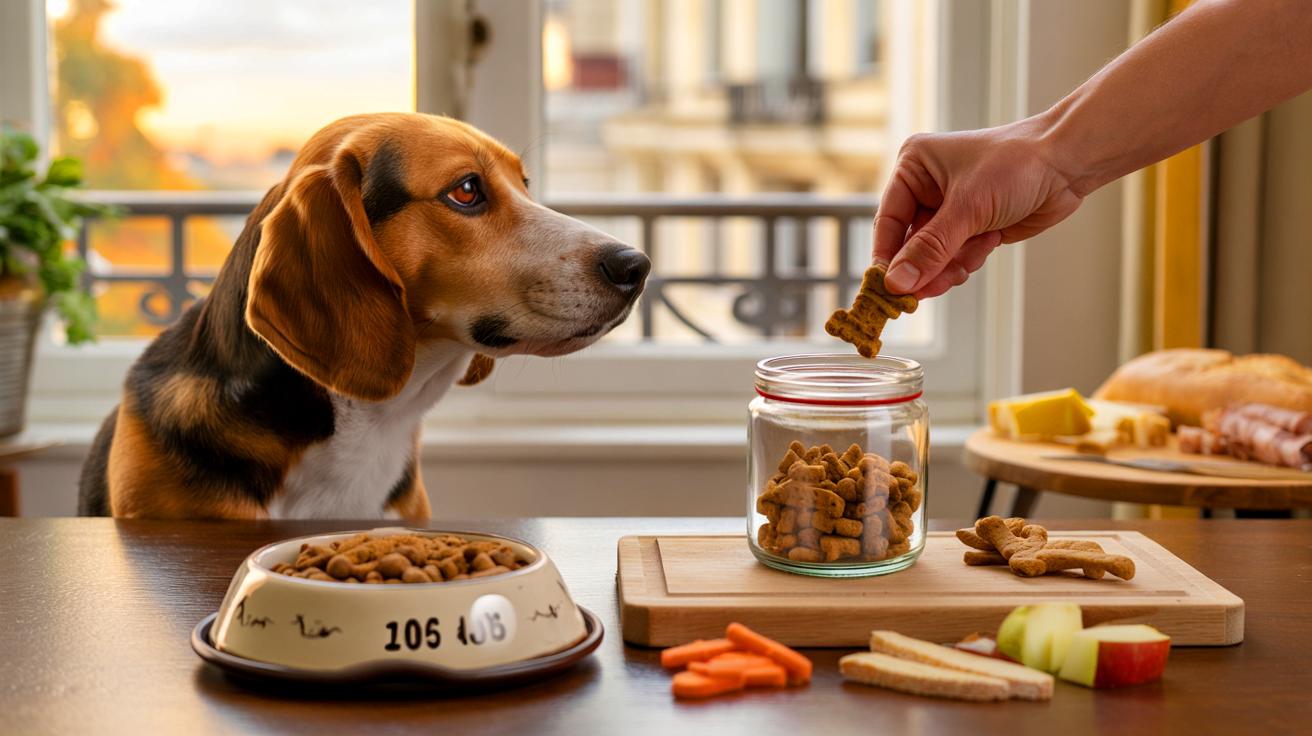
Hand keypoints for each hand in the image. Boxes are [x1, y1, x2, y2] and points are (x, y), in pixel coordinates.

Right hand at [873, 121, 1085, 297]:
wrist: (1068, 163)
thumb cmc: (1017, 165)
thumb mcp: (968, 208)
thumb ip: (930, 249)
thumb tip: (897, 284)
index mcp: (914, 167)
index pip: (888, 221)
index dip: (887, 257)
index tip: (887, 289)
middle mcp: (927, 187)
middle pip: (910, 244)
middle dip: (924, 267)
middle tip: (923, 295)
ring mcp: (949, 208)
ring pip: (933, 256)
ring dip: (950, 265)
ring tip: (971, 258)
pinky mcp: (971, 226)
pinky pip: (955, 257)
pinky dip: (968, 260)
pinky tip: (988, 244)